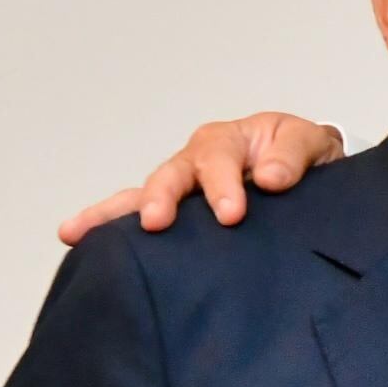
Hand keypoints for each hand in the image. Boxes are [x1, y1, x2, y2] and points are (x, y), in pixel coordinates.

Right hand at [59, 114, 343, 243]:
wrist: (311, 176)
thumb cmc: (303, 156)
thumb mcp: (310, 144)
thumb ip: (294, 155)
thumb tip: (270, 178)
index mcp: (227, 142)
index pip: (218, 158)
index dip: (223, 184)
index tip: (232, 213)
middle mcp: (196, 164)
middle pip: (170, 176)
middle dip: (161, 197)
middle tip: (156, 222)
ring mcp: (182, 193)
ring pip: (141, 198)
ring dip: (112, 215)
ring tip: (76, 231)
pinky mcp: (180, 221)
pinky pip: (139, 223)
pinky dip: (109, 231)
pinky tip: (77, 244)